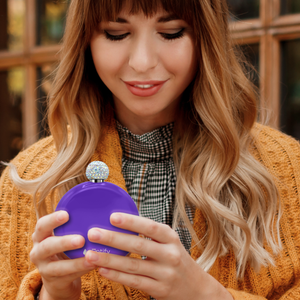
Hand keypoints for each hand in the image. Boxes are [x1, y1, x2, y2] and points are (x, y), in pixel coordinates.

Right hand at [30, 211, 95, 299]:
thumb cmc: (65, 248)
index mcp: (41, 236)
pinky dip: (82, 269)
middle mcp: (38, 252)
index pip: (42, 225)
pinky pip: (68, 276)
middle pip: (47, 246)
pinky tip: (94, 264)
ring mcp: (45, 269)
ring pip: (58, 266)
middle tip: (81, 239)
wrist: (58, 278)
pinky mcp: (54, 282)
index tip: (66, 214)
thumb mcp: (64, 235)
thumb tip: (99, 206)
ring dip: (76, 261)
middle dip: (64, 242)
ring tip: (90, 255)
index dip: (52, 220)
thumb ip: (73, 224)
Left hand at [85, 213, 232, 299]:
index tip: (112, 216)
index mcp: (170, 238)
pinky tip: (102, 270)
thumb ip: (150, 234)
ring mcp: (165, 273)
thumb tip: (122, 221)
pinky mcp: (159, 289)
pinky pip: (134, 281)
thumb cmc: (177, 259)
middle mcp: (169, 254)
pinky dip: (116, 275)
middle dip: (113, 239)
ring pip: (132, 265)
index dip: (131, 221)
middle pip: (138, 245)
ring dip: (109, 259)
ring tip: (90, 254)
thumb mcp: (169, 242)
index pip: (149, 227)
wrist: (196, 287)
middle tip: (93, 233)